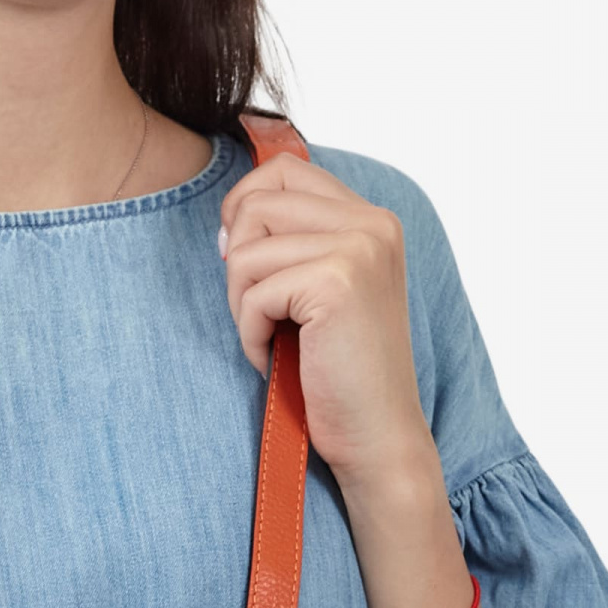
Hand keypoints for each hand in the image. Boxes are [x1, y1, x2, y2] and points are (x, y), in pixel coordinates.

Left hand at [217, 155, 436, 503]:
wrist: (377, 438)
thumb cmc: (342, 375)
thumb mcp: (321, 293)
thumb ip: (294, 244)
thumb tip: (229, 220)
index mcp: (372, 220)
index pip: (284, 169)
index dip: (246, 209)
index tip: (245, 262)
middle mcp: (372, 224)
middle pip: (258, 200)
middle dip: (238, 260)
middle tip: (258, 312)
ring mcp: (358, 249)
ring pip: (248, 248)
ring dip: (241, 304)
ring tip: (270, 339)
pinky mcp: (335, 283)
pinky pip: (253, 292)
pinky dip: (249, 334)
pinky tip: (274, 359)